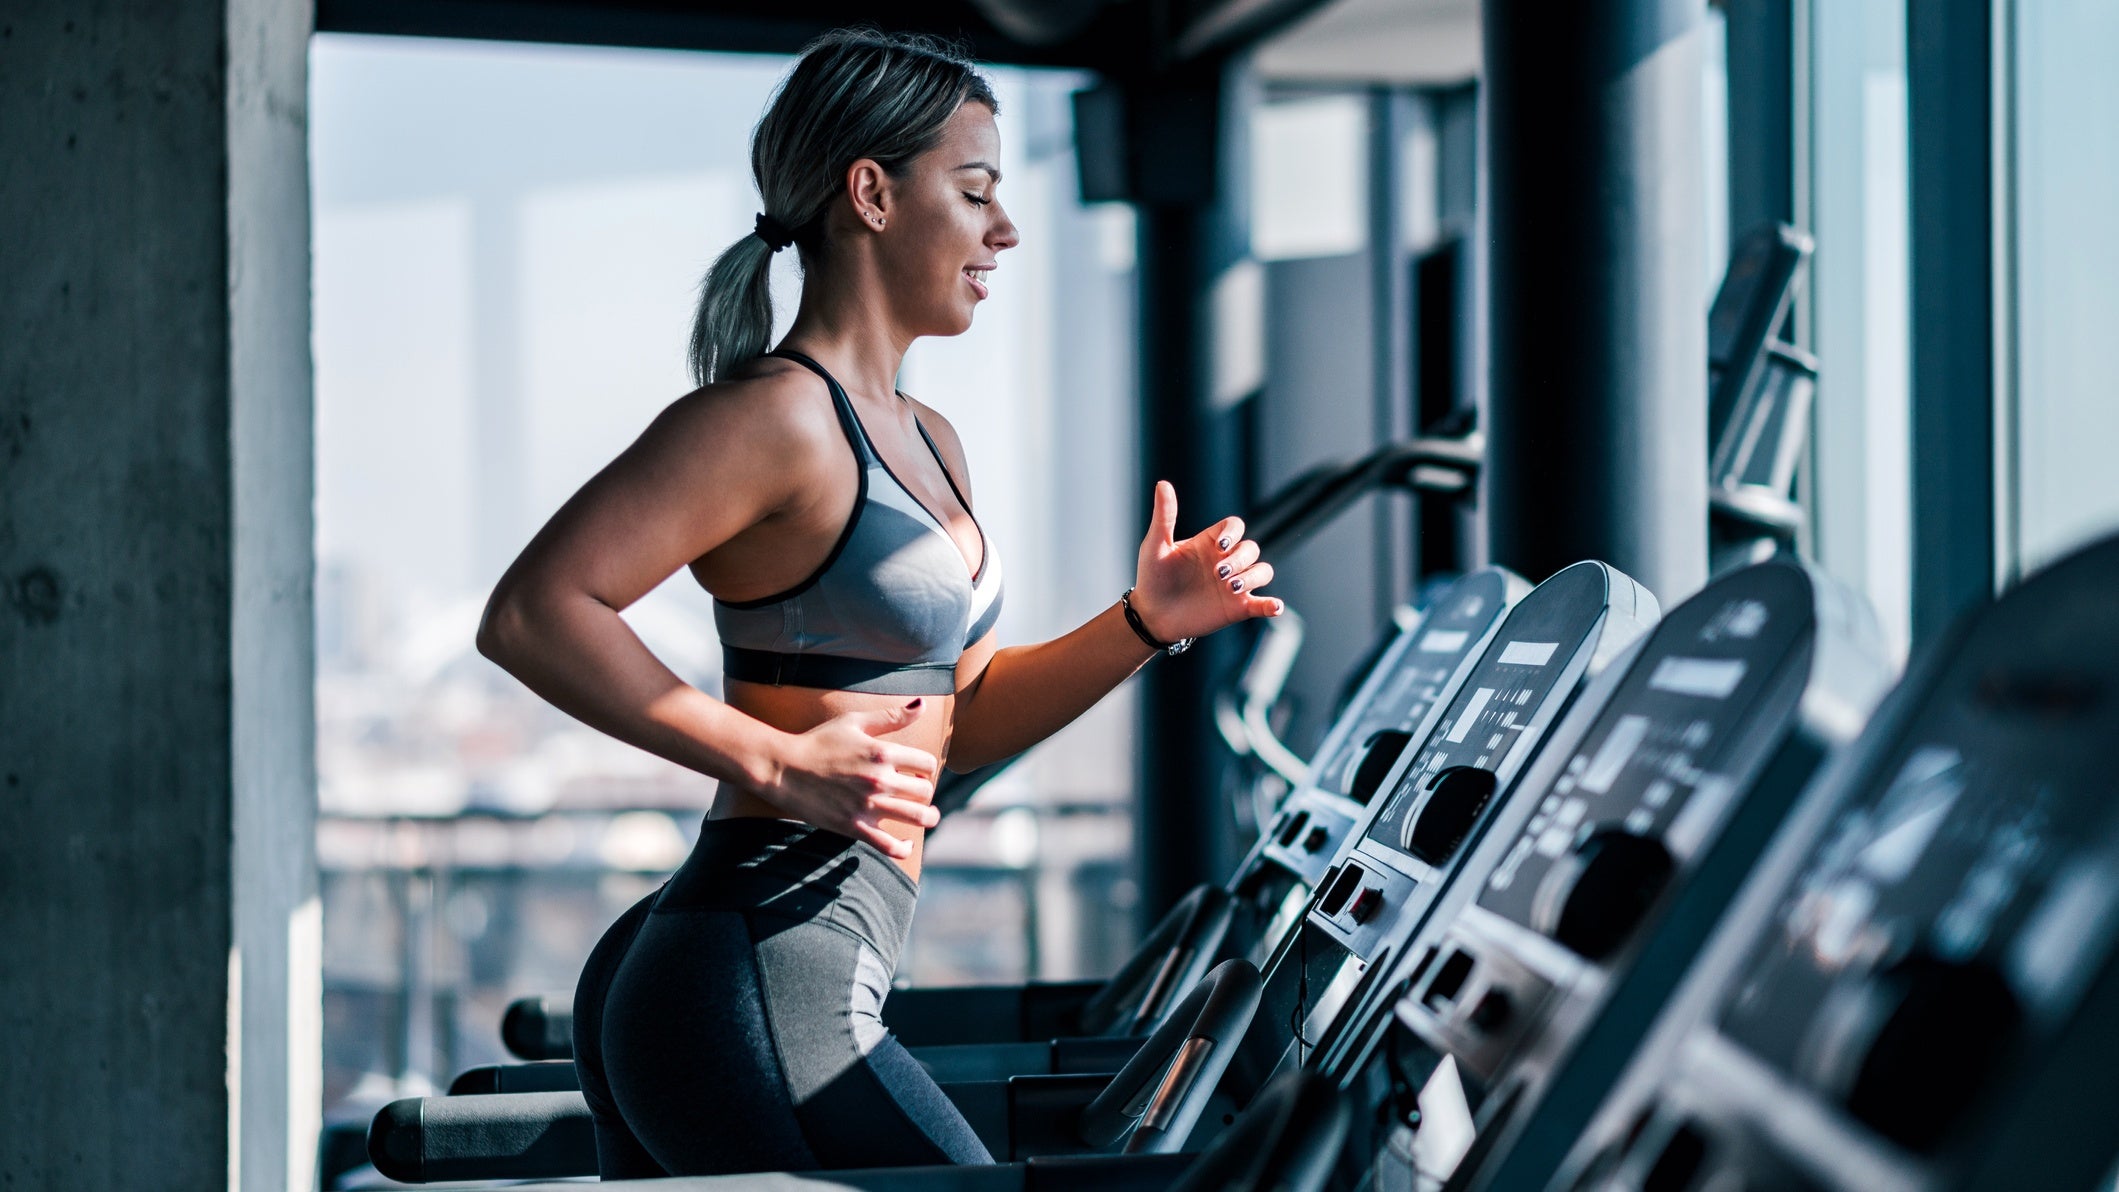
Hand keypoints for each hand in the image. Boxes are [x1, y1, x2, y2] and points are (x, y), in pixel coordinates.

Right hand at [764, 699, 940, 858]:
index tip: (918, 771)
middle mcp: (880, 780)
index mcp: (882, 752)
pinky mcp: (855, 827)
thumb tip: (923, 704)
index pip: (927, 763)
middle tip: (917, 792)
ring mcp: (868, 805)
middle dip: (927, 791)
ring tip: (926, 816)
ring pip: (918, 817)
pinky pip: (890, 846)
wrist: (784, 769)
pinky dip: (905, 848)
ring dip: (928, 818)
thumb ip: (891, 716)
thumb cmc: (818, 742)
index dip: (927, 768)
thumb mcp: (854, 722)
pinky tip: (906, 842)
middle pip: (925, 791)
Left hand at [1129, 480, 1281, 643]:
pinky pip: (1263, 604)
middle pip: (1251, 548)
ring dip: (1254, 577)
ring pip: (1263, 571)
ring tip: (1232, 587)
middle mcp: (1226, 561)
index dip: (1234, 532)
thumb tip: (1162, 484)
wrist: (1152, 615)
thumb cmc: (1153, 577)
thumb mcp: (1156, 545)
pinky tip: (1274, 607)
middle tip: (1219, 573)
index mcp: (1210, 543)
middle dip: (1240, 558)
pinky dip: (1273, 605)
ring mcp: (1234, 584)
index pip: (1235, 526)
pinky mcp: (1238, 607)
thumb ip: (1164, 516)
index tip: (1221, 546)